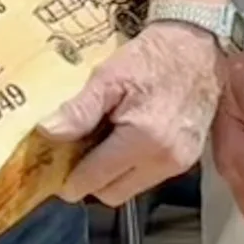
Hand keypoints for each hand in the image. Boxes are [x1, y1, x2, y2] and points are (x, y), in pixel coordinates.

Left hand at [40, 19, 219, 205]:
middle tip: (76, 152)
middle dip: (91, 179)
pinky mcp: (188, 160)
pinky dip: (131, 166)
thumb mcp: (108, 77)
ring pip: (131, 188)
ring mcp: (180, 163)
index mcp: (143, 139)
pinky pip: (148, 177)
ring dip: (112, 174)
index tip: (53, 171)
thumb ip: (79, 110)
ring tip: (101, 140)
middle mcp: (164, 159)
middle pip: (113, 193)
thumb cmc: (150, 58)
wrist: (196, 49)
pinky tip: (124, 139)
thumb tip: (48, 133)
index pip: (96, 179)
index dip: (70, 179)